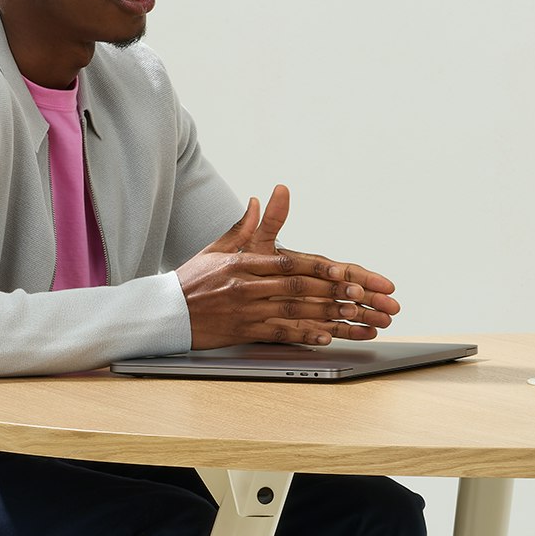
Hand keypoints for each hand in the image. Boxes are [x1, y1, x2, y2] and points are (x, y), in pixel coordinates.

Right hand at [176, 184, 402, 348]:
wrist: (165, 312)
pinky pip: (279, 334)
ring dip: (331, 316)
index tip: (349, 272)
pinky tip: (327, 337)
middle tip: (369, 297)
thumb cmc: (193, 279)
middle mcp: (250, 286)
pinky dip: (304, 335)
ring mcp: (248, 310)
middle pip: (302, 288)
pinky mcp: (245, 332)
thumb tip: (259, 198)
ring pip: (297, 312)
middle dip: (338, 293)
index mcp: (247, 262)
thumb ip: (244, 226)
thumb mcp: (217, 248)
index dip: (323, 268)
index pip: (293, 262)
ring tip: (359, 318)